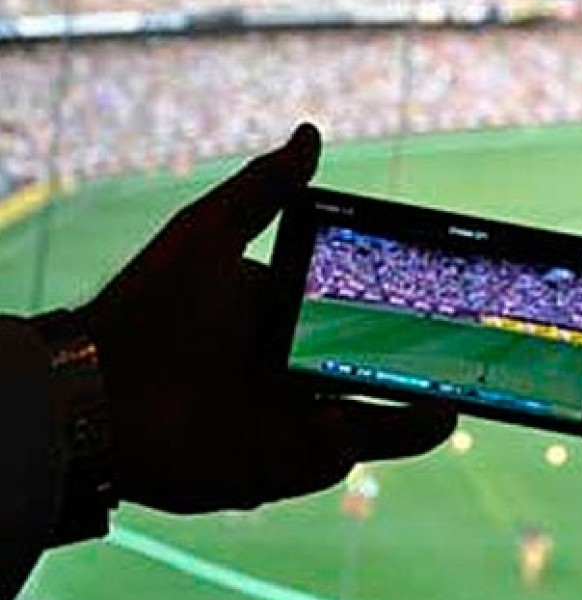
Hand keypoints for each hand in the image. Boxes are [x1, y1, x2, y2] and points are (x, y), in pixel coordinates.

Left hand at [81, 124, 456, 513]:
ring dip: (413, 420)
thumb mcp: (208, 232)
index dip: (408, 313)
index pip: (366, 317)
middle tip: (467, 362)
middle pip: (383, 374)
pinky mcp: (277, 466)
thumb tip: (311, 133)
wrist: (95, 388)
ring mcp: (292, 421)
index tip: (445, 299)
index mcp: (293, 320)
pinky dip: (342, 442)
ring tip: (448, 409)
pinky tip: (333, 417)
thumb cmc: (149, 305)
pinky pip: (330, 459)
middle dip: (428, 372)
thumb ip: (263, 188)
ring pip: (375, 424)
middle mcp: (300, 372)